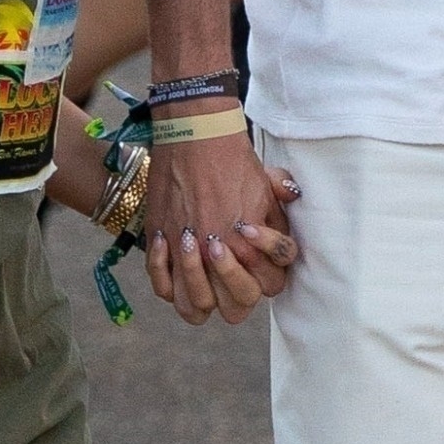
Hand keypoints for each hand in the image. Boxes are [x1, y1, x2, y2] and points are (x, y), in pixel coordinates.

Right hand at [144, 131, 298, 327]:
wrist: (195, 134)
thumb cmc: (233, 159)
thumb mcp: (268, 189)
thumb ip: (278, 220)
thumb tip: (284, 230)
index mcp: (249, 245)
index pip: (266, 288)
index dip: (262, 278)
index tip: (252, 257)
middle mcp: (217, 255)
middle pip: (234, 308)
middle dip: (234, 298)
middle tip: (228, 278)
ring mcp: (186, 252)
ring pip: (194, 307)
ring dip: (199, 297)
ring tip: (200, 278)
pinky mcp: (159, 241)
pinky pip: (161, 286)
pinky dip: (167, 283)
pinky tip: (174, 264)